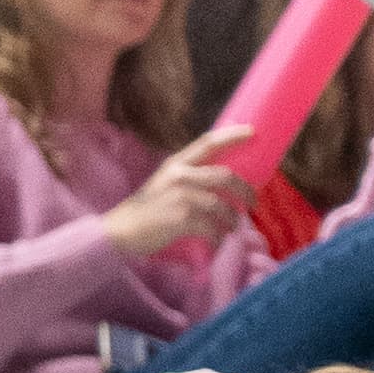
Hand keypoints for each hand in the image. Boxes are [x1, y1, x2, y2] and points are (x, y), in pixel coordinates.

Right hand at [105, 149, 252, 263]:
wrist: (120, 231)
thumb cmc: (146, 209)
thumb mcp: (165, 182)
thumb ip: (189, 176)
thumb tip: (222, 182)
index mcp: (176, 163)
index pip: (208, 142)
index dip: (232, 135)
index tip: (252, 131)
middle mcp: (179, 175)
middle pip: (225, 175)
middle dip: (245, 189)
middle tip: (253, 202)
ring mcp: (180, 196)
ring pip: (221, 205)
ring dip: (231, 219)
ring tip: (231, 227)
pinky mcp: (181, 218)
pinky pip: (212, 228)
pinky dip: (219, 237)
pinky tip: (217, 241)